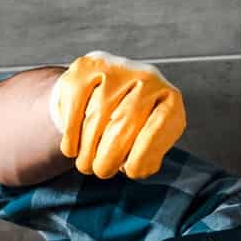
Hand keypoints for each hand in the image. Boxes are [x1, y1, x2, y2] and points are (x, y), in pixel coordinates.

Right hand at [49, 51, 186, 178]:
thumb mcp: (149, 141)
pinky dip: (71, 134)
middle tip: (102, 172)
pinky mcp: (85, 68)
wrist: (105, 88)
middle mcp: (146, 77)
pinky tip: (72, 149)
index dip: (142, 153)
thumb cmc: (132, 125)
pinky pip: (75, 107)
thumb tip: (137, 167)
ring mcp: (116, 68)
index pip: (159, 126)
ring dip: (87, 150)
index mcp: (169, 99)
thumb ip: (148, 156)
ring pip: (96, 118)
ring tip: (86, 165)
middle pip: (124, 124)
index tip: (130, 172)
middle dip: (109, 156)